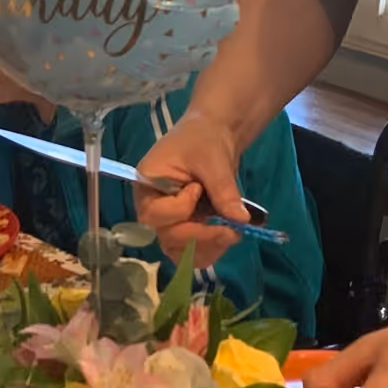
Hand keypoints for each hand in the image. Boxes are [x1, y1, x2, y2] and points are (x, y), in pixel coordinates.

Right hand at [131, 107, 246, 263]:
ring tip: (233, 232)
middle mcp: (153, 208)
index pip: (155, 214)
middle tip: (233, 230)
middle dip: (201, 236)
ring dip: (208, 248)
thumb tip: (241, 220)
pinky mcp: (185, 228)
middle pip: (167, 237)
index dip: (180, 209)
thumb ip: (223, 190)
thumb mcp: (213, 160)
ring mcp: (169, 221)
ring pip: (180, 251)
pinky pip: (193, 252)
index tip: (198, 189)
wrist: (214, 135)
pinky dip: (211, 249)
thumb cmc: (204, 139)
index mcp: (147, 186)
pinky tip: (228, 236)